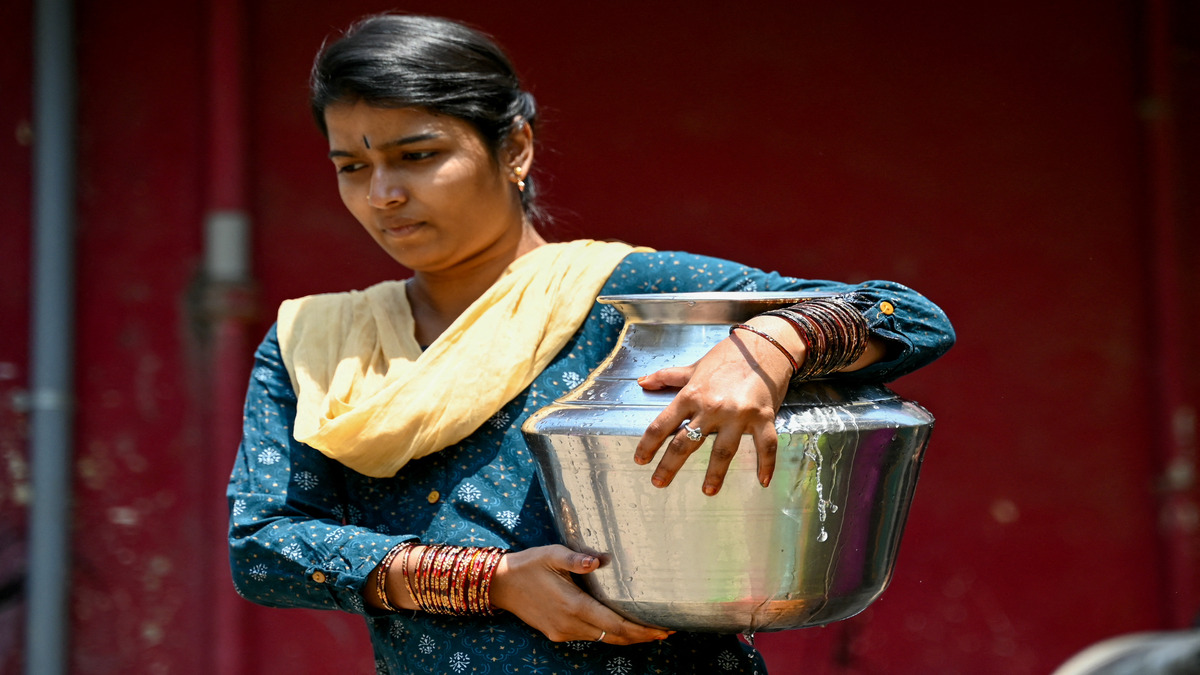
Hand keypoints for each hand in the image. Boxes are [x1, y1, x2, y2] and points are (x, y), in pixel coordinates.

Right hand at [489, 545, 671, 643]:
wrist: (500, 584)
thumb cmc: (528, 565)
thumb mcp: (551, 554)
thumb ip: (576, 559)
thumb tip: (598, 561)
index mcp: (572, 605)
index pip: (614, 625)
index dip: (640, 630)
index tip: (662, 630)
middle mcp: (569, 624)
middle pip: (613, 637)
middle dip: (640, 636)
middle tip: (665, 632)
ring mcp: (563, 632)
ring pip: (602, 639)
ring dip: (625, 636)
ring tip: (647, 629)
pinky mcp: (557, 633)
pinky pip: (588, 637)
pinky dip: (607, 634)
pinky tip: (617, 625)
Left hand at [633, 316, 799, 494]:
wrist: (765, 346)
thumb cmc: (728, 357)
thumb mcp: (695, 366)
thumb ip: (668, 377)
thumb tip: (643, 382)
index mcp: (692, 394)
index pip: (663, 423)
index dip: (648, 444)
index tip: (640, 459)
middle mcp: (712, 407)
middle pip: (686, 443)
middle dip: (670, 466)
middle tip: (659, 482)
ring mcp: (738, 414)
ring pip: (723, 451)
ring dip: (715, 474)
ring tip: (707, 491)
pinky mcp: (763, 417)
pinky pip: (765, 446)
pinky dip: (765, 465)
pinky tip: (762, 481)